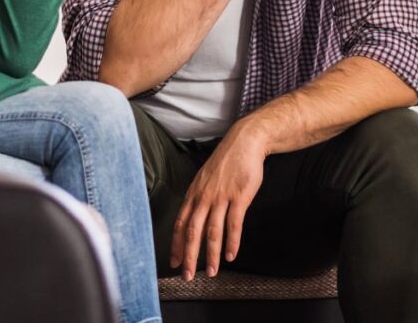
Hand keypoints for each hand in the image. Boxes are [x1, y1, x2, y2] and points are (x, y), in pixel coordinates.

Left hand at [169, 124, 266, 279]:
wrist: (244, 143)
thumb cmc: (226, 163)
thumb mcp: (205, 179)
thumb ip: (200, 199)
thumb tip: (195, 220)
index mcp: (194, 194)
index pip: (180, 223)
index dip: (176, 244)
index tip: (173, 262)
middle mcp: (204, 197)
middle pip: (193, 231)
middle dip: (189, 256)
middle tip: (187, 276)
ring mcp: (221, 197)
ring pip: (213, 231)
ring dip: (211, 255)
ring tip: (212, 272)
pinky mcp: (239, 197)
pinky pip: (234, 224)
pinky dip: (232, 242)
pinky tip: (231, 255)